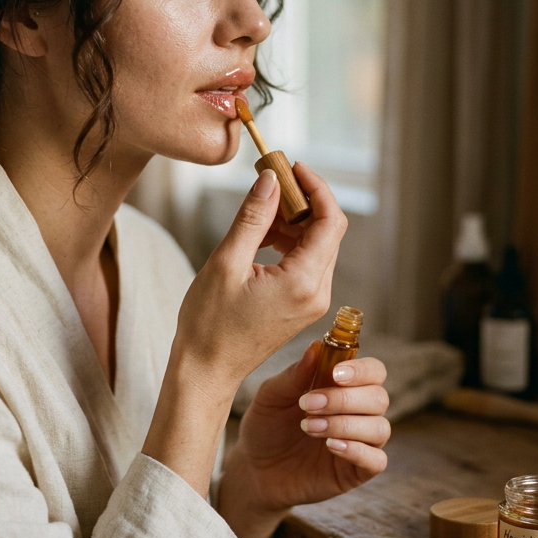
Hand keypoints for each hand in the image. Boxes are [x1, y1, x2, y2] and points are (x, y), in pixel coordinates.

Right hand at [169, 161, 346, 398]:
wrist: (206, 371)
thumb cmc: (209, 324)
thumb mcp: (226, 263)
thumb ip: (253, 218)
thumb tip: (271, 179)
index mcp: (304, 283)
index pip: (331, 221)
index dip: (316, 187)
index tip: (291, 166)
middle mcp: (317, 293)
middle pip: (327, 230)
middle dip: (302, 199)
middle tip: (269, 179)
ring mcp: (312, 301)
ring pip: (317, 244)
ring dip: (294, 219)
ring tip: (259, 208)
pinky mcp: (302, 305)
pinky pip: (305, 261)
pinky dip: (289, 240)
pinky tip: (261, 234)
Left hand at [218, 342, 389, 537]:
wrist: (254, 469)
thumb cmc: (265, 426)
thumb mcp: (272, 396)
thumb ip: (295, 374)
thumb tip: (316, 345)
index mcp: (343, 387)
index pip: (373, 371)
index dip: (362, 370)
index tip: (336, 374)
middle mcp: (358, 412)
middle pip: (379, 397)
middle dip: (345, 399)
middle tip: (307, 405)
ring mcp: (359, 442)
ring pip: (380, 428)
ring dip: (345, 425)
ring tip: (309, 428)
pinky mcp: (356, 471)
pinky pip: (377, 460)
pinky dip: (357, 451)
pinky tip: (330, 446)